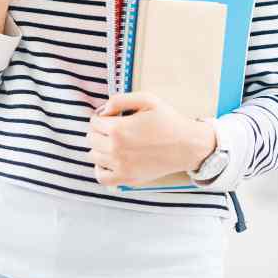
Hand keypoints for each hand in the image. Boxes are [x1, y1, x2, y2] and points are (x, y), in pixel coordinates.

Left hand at [85, 92, 215, 187]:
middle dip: (99, 130)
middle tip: (113, 128)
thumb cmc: (169, 121)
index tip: (112, 117)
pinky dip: (100, 168)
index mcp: (118, 129)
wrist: (187, 146)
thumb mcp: (147, 99)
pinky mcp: (127, 178)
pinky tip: (109, 160)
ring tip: (113, 142)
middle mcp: (116, 149)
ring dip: (99, 147)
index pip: (94, 121)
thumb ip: (120, 99)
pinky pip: (101, 177)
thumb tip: (103, 110)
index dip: (102, 116)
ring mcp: (120, 166)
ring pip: (93, 156)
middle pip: (90, 138)